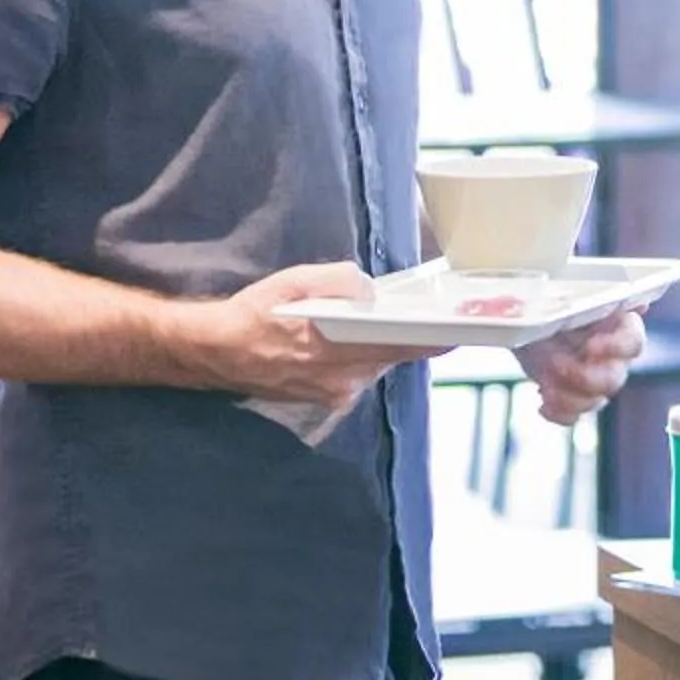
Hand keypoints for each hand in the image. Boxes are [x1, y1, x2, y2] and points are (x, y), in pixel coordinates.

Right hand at [182, 263, 421, 409]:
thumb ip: (340, 281)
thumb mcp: (297, 280)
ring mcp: (336, 392)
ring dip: (380, 345)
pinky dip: (360, 356)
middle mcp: (343, 377)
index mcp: (338, 347)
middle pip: (394, 354)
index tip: (463, 329)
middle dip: (407, 335)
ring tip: (372, 323)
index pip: (404, 345)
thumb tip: (370, 292)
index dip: (437, 339)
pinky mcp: (327, 398)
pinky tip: (347, 341)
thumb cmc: (256, 313)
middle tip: (418, 315)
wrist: (216, 352)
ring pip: (377, 364)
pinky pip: (359, 374)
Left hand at [517, 310, 643, 425]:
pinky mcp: (571, 396)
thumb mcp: (568, 295)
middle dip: (585, 378)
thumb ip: (597, 299)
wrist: (525, 321)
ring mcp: (593, 379)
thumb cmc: (551, 303)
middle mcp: (612, 356)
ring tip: (546, 386)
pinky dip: (559, 414)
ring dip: (569, 398)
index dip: (616, 348)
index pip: (633, 343)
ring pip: (596, 401)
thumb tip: (639, 306)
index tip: (591, 346)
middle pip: (614, 379)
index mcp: (618, 327)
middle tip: (556, 364)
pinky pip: (574, 416)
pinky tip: (543, 402)